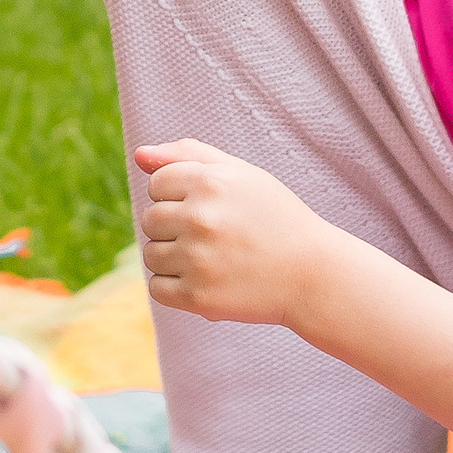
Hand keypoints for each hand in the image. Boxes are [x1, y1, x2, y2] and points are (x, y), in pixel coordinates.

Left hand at [135, 139, 332, 328]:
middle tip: (213, 235)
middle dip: (174, 226)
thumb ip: (188, 155)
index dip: (180, 195)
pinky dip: (174, 288)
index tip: (209, 207)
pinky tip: (205, 280)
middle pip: (149, 219)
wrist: (313, 274)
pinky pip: (157, 288)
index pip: (156, 183)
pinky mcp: (199, 298)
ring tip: (211, 258)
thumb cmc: (274, 217)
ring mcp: (198, 260)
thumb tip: (139, 154)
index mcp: (209, 182)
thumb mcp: (240, 174)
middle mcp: (200, 218)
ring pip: (151, 255)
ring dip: (173, 258)